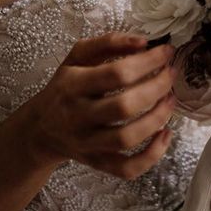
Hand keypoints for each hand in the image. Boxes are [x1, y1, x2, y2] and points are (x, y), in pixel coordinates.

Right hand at [21, 32, 176, 179]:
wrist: (40, 129)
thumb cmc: (65, 88)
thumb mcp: (77, 58)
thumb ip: (108, 43)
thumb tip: (143, 42)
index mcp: (72, 85)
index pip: (116, 74)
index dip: (148, 62)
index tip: (166, 52)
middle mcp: (78, 116)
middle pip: (124, 106)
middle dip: (156, 88)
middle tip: (170, 75)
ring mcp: (87, 143)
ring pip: (127, 138)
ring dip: (157, 119)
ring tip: (170, 100)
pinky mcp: (97, 162)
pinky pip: (127, 168)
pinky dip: (151, 156)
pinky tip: (165, 134)